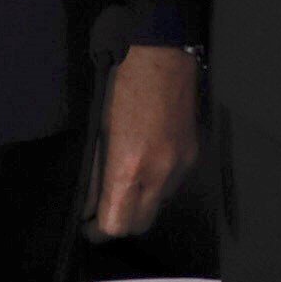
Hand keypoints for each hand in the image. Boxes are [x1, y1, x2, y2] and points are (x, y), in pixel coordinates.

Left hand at [89, 44, 199, 237]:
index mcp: (130, 167)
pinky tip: (145, 159)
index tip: (88, 222)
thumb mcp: (97, 130)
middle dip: (120, 221)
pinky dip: (157, 182)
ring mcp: (181, 165)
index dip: (98, 229)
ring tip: (124, 179)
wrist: (162, 52)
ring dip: (140, 201)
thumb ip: (94, 173)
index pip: (116, 225)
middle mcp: (160, 173)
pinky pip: (172, 183)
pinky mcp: (193, 153)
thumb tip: (88, 203)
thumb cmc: (121, 84)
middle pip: (140, 224)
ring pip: (158, 205)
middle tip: (102, 208)